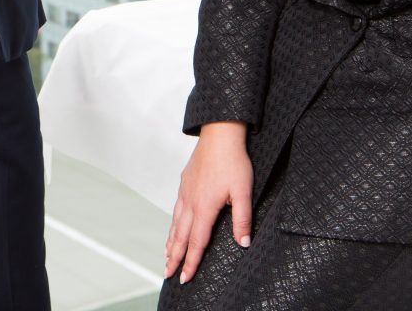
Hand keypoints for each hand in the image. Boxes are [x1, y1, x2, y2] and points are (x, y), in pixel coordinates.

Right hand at [163, 121, 251, 284]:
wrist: (219, 134)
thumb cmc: (233, 161)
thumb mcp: (243, 191)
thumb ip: (242, 219)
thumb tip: (244, 242)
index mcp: (205, 207)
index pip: (197, 242)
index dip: (192, 262)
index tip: (185, 277)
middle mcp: (191, 202)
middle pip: (181, 236)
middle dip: (175, 257)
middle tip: (168, 273)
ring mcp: (185, 192)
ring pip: (175, 223)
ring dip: (171, 242)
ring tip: (167, 255)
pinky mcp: (185, 183)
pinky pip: (175, 209)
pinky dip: (172, 224)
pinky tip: (173, 226)